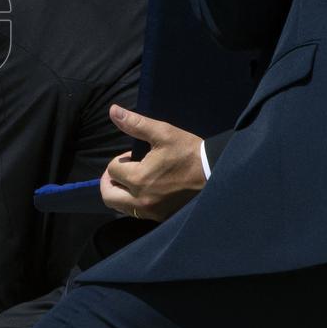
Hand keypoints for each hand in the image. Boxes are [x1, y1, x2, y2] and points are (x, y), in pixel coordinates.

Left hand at [100, 105, 205, 220]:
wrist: (218, 173)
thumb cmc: (189, 152)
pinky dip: (133, 203)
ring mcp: (152, 212)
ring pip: (120, 207)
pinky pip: (137, 214)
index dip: (119, 160)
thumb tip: (113, 110)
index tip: (133, 156)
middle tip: (121, 170)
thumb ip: (135, 123)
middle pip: (108, 196)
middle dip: (109, 181)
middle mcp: (141, 200)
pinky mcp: (162, 217)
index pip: (112, 171)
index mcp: (139, 179)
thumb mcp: (163, 133)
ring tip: (132, 179)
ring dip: (119, 193)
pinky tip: (144, 190)